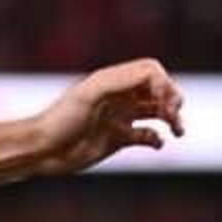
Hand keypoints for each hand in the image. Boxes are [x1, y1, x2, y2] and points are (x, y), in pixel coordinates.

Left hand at [34, 58, 183, 174]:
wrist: (43, 150)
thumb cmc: (60, 120)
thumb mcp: (87, 95)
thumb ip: (117, 82)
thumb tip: (151, 77)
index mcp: (112, 81)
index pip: (151, 71)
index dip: (164, 83)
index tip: (163, 101)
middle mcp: (118, 97)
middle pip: (159, 90)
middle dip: (173, 100)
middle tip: (172, 115)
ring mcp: (119, 118)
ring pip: (157, 112)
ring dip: (172, 119)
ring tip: (178, 131)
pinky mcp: (117, 139)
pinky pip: (148, 136)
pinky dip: (158, 139)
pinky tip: (156, 144)